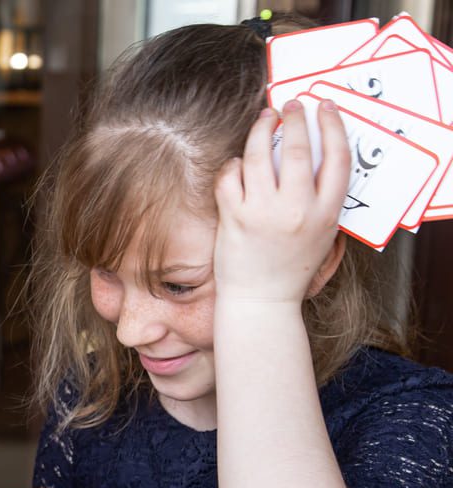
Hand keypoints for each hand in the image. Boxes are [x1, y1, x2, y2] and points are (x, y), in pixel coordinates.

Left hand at [213, 99, 349, 305]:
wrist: (261, 301)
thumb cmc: (291, 268)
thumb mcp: (323, 235)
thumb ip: (324, 201)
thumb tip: (319, 156)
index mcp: (326, 213)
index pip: (337, 158)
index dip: (332, 126)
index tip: (325, 108)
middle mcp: (297, 210)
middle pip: (298, 148)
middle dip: (295, 118)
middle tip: (292, 105)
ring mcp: (262, 212)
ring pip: (259, 155)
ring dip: (261, 129)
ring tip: (264, 119)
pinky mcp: (233, 217)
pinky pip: (231, 176)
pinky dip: (234, 164)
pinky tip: (239, 162)